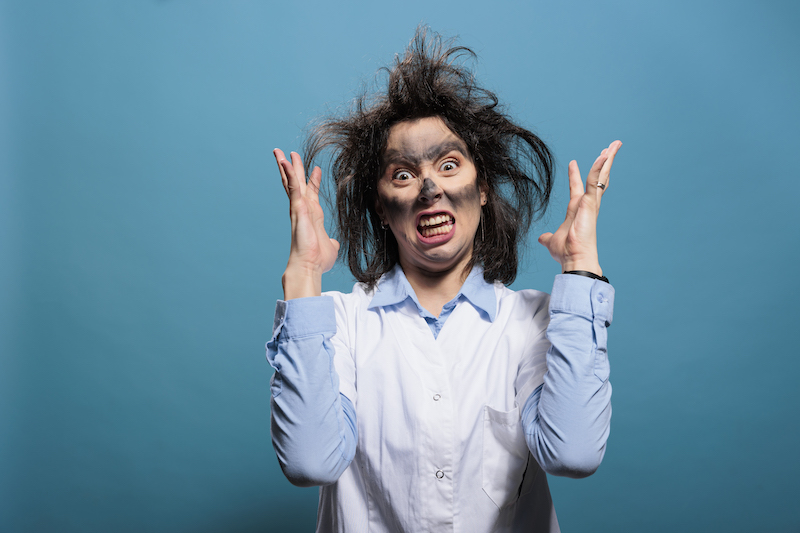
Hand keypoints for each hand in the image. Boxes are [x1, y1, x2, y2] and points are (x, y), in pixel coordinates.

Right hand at [274, 148, 339, 298]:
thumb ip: (331, 242)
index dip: (313, 182)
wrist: (309, 266)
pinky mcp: (297, 208)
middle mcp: (303, 210)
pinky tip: (285, 162)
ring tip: (281, 152)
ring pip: (292, 182)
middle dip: (294, 169)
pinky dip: (289, 174)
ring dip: (287, 166)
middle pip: (297, 184)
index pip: (311, 194)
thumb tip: (334, 242)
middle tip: (290, 154)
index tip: (316, 169)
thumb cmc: (317, 260)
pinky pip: (292, 187)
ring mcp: (298, 208)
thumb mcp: (330, 248)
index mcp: (311, 216)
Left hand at [538, 140, 621, 276]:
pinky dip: (600, 167)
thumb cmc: (566, 253)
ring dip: (608, 159)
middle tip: (611, 147)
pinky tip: (604, 154)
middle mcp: (587, 204)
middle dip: (604, 163)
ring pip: (601, 175)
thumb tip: (541, 238)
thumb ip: (547, 237)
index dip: (575, 175)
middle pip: (598, 178)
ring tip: (615, 144)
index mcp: (578, 210)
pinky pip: (596, 180)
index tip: (573, 162)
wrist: (574, 259)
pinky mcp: (591, 202)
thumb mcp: (552, 240)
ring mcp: (591, 203)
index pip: (578, 188)